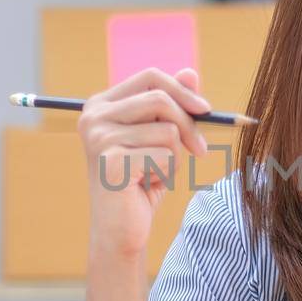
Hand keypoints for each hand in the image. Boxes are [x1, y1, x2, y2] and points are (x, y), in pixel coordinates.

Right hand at [77, 66, 209, 261]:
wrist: (120, 229)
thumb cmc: (140, 181)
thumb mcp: (159, 138)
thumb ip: (172, 105)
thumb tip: (190, 71)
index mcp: (101, 104)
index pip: (151, 77)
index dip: (184, 90)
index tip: (206, 109)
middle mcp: (94, 116)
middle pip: (160, 98)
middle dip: (189, 124)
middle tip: (200, 150)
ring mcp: (100, 137)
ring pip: (168, 130)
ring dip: (175, 156)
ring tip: (158, 173)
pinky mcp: (112, 161)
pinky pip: (166, 155)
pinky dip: (168, 172)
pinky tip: (149, 185)